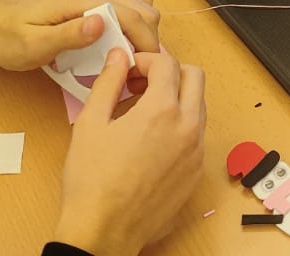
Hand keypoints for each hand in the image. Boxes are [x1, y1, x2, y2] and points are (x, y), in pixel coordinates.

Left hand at [0, 0, 159, 71]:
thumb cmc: (10, 38)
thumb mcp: (34, 46)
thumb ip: (68, 35)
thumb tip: (101, 24)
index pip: (134, 16)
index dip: (146, 44)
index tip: (144, 71)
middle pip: (144, 8)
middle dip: (148, 38)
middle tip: (135, 68)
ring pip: (141, 3)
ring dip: (143, 29)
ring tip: (129, 55)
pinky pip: (129, 3)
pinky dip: (134, 22)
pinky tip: (119, 43)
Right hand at [51, 49, 205, 255]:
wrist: (103, 232)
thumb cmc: (92, 182)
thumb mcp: (90, 124)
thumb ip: (108, 82)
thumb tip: (118, 57)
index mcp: (163, 110)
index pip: (167, 64)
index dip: (145, 60)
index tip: (128, 70)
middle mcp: (188, 127)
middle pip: (194, 77)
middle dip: (169, 72)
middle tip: (141, 85)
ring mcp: (196, 150)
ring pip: (199, 105)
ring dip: (177, 98)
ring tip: (144, 112)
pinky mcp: (196, 171)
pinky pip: (197, 134)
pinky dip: (181, 125)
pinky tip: (153, 139)